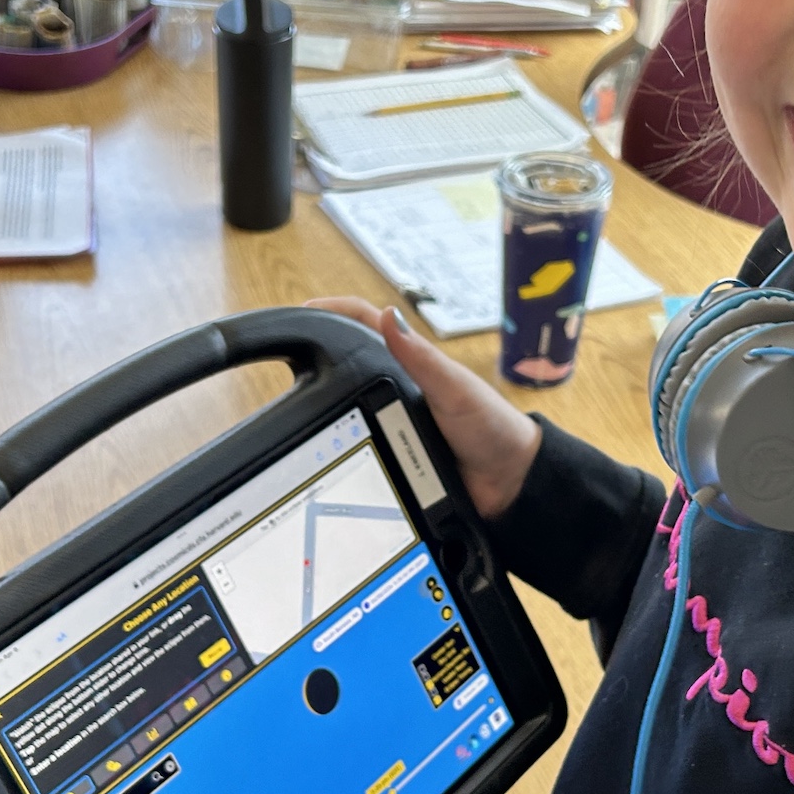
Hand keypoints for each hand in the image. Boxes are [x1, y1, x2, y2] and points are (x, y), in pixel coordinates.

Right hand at [307, 297, 540, 519]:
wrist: (509, 483)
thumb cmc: (492, 428)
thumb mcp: (455, 390)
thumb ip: (423, 358)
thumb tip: (388, 316)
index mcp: (411, 367)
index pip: (366, 326)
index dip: (336, 312)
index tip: (304, 310)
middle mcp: (397, 392)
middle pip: (347, 369)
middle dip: (317, 362)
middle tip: (284, 364)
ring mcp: (393, 424)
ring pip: (347, 411)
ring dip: (324, 410)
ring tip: (291, 412)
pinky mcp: (391, 457)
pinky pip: (358, 449)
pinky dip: (340, 448)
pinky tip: (318, 453)